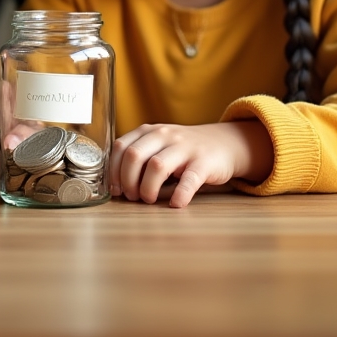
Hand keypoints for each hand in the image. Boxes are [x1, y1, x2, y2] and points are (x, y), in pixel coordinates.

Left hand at [110, 121, 273, 207]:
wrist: (223, 143)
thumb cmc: (183, 150)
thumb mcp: (158, 145)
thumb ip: (139, 157)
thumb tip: (116, 186)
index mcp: (148, 131)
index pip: (121, 146)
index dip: (113, 170)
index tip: (115, 190)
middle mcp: (164, 135)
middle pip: (134, 155)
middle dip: (128, 180)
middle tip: (132, 197)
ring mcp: (184, 147)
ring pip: (157, 166)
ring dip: (147, 188)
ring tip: (149, 200)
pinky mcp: (204, 162)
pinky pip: (189, 179)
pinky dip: (180, 194)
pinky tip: (175, 204)